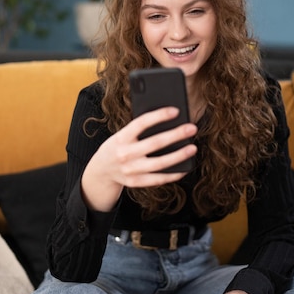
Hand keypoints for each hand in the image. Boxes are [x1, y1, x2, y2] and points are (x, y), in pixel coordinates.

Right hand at [81, 107, 197, 211]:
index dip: (159, 116)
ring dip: (179, 155)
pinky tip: (185, 167)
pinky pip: (158, 179)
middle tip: (191, 128)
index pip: (141, 123)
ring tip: (192, 148)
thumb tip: (167, 123)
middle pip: (155, 143)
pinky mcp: (136, 182)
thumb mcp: (121, 135)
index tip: (175, 111)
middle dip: (176, 135)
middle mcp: (125, 154)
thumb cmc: (117, 146)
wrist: (101, 170)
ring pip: (160, 163)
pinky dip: (173, 174)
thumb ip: (138, 130)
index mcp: (121, 138)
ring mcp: (130, 170)